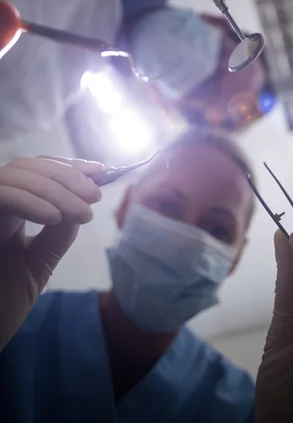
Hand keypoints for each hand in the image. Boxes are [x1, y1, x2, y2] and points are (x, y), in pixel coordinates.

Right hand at [0, 156, 103, 349]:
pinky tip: (53, 217)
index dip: (67, 167)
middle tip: (94, 195)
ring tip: (82, 212)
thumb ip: (57, 236)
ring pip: (14, 174)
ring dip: (54, 188)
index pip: (36, 173)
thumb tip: (82, 202)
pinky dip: (27, 199)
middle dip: (66, 176)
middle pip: (27, 167)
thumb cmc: (0, 309)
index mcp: (8, 214)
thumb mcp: (36, 267)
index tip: (100, 171)